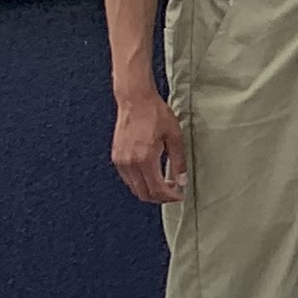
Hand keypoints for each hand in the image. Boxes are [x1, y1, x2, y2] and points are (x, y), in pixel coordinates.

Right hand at [112, 90, 189, 206]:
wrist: (135, 100)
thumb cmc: (155, 113)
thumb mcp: (174, 136)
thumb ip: (178, 161)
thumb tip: (181, 180)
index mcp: (145, 159)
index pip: (157, 190)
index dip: (170, 197)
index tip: (179, 196)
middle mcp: (130, 163)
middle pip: (144, 194)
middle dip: (160, 198)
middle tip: (173, 193)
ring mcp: (120, 161)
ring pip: (134, 188)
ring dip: (149, 191)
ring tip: (165, 184)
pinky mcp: (116, 157)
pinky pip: (128, 179)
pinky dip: (140, 183)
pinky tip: (151, 175)